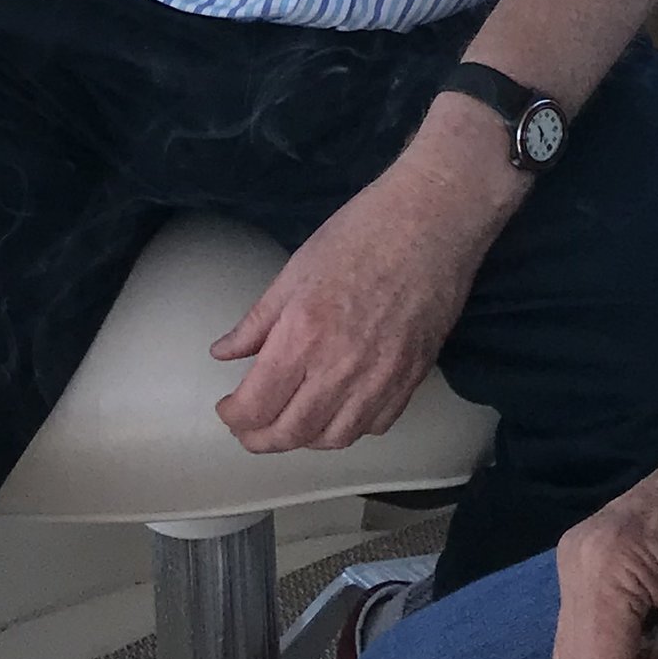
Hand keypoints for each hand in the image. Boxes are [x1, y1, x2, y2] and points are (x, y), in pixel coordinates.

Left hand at [210, 127, 508, 451]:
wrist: (434, 219)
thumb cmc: (362, 232)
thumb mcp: (296, 269)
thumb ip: (257, 321)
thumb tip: (223, 353)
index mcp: (303, 335)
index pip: (256, 405)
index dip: (234, 417)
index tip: (228, 408)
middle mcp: (341, 367)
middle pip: (291, 433)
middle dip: (260, 438)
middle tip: (250, 426)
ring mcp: (382, 377)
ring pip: (334, 439)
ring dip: (305, 438)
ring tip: (291, 421)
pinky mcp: (414, 376)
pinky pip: (377, 425)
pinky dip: (351, 427)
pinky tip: (339, 409)